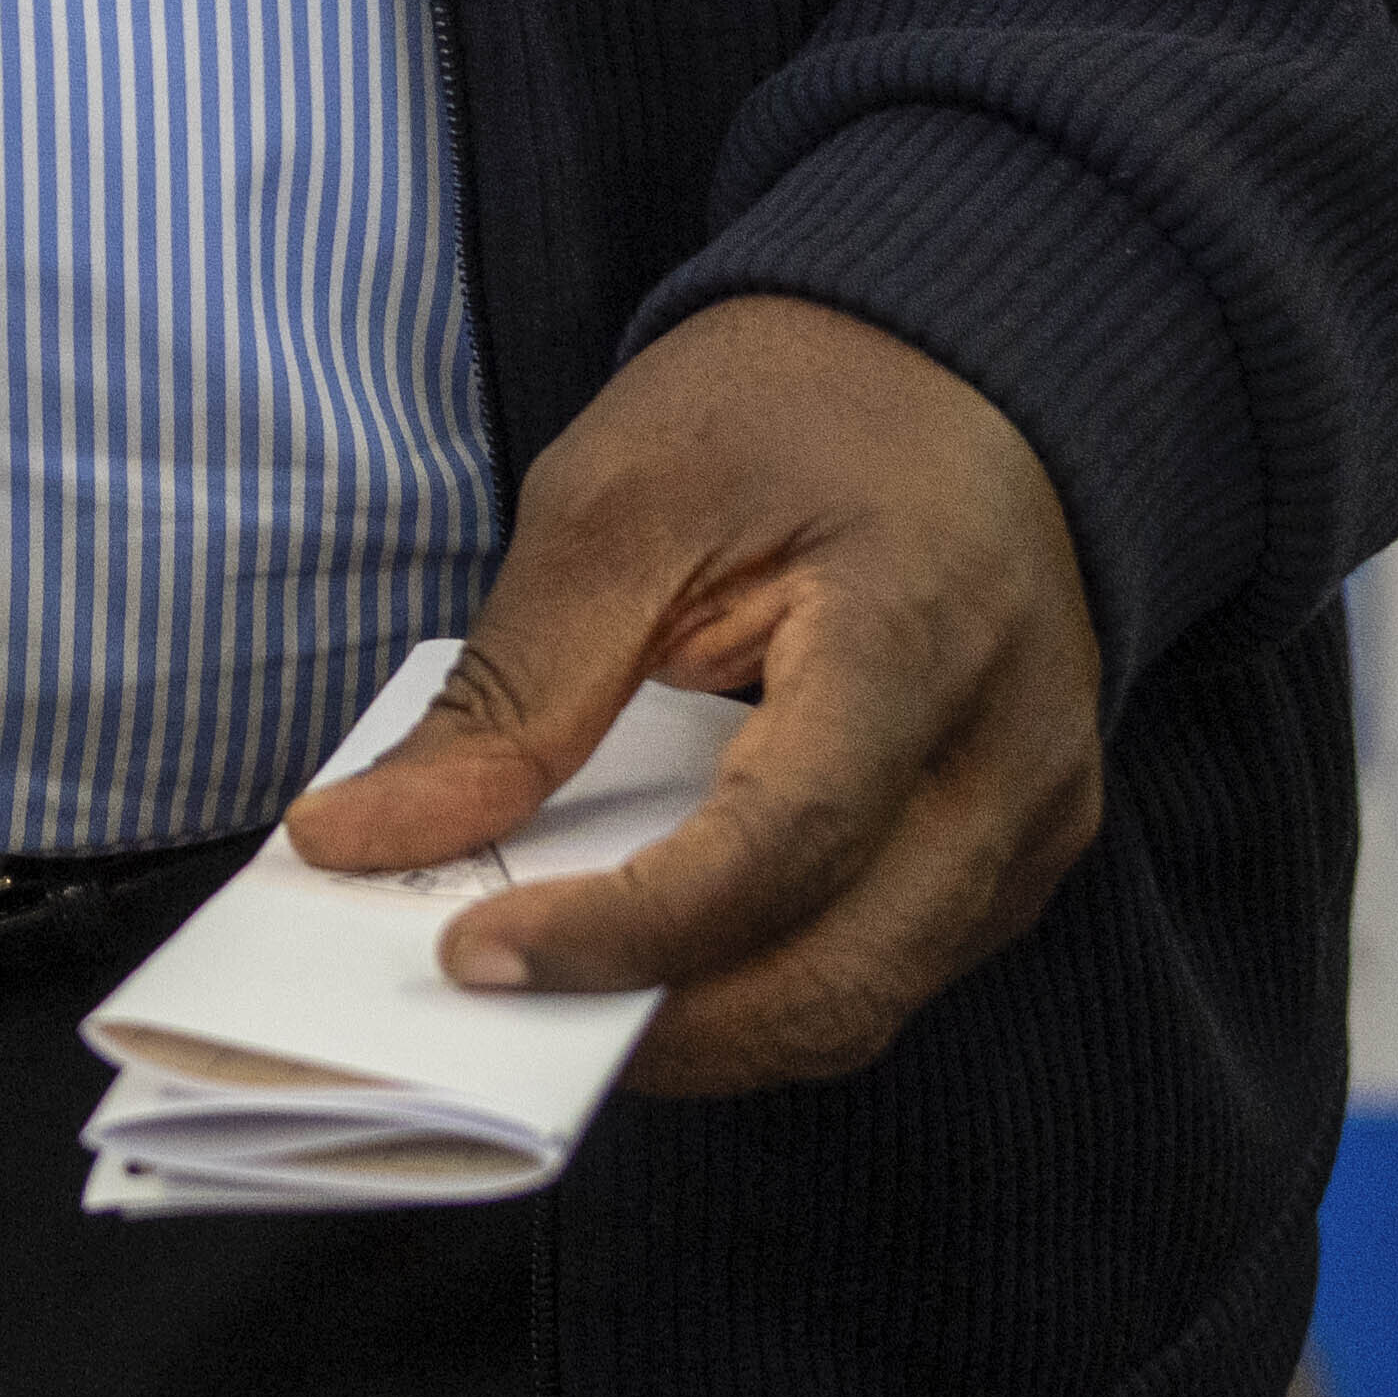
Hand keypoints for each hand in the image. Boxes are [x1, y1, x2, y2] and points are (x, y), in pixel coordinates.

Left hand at [280, 293, 1104, 1095]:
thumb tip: (360, 839)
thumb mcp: (616, 502)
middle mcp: (1011, 754)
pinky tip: (656, 955)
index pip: (780, 845)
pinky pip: (891, 970)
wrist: (947, 368)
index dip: (623, 929)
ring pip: (863, 1003)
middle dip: (652, 1023)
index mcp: (921, 632)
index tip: (468, 950)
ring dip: (702, 1028)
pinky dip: (762, 988)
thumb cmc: (783, 411)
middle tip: (492, 1002)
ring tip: (555, 989)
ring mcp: (1038, 815)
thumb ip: (510, 692)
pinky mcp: (1025, 849)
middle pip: (837, 976)